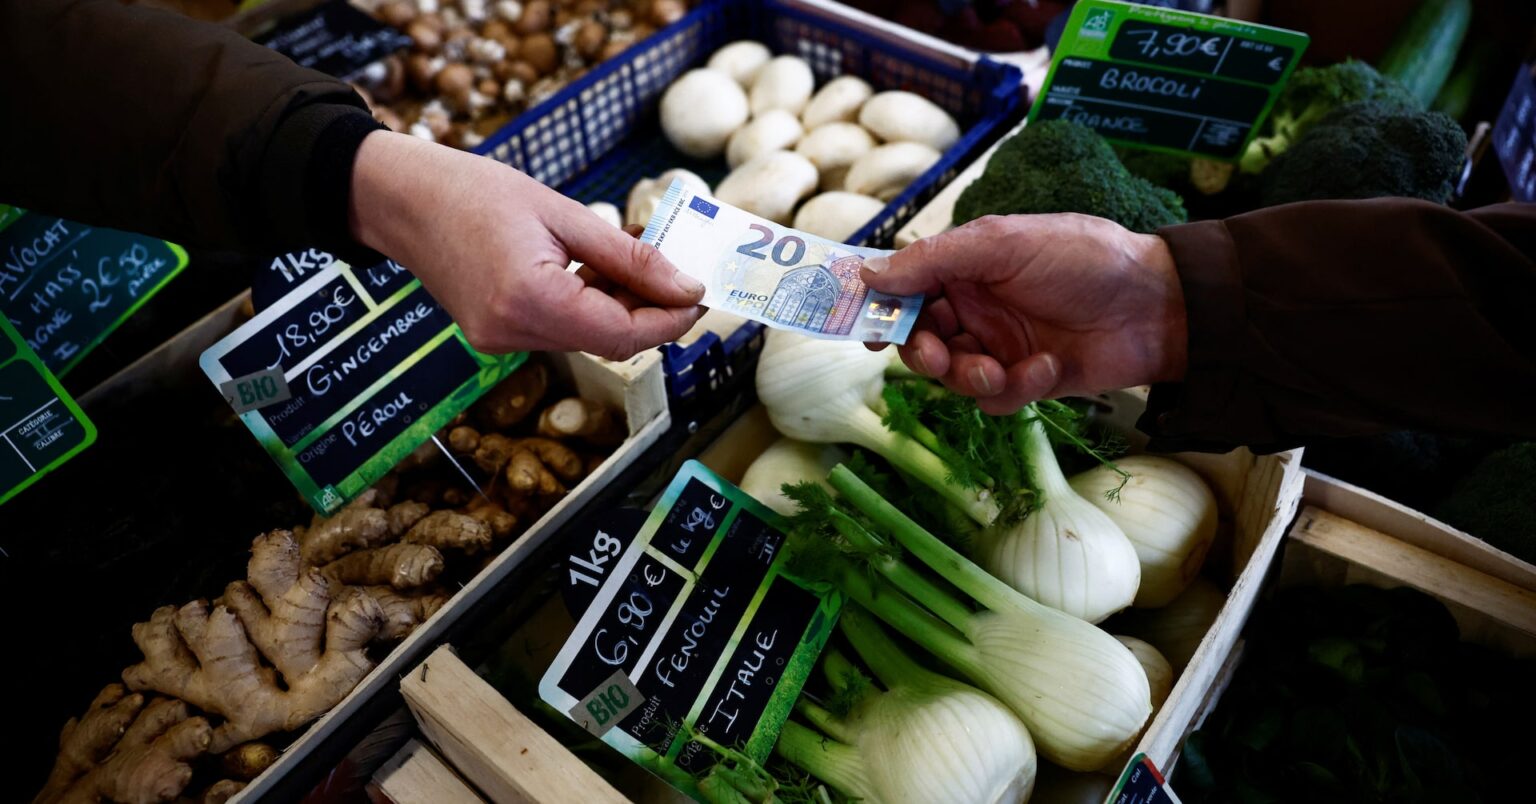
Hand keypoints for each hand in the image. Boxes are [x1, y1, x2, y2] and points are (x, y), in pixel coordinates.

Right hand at [348, 131, 703, 358]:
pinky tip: (599, 271)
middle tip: (679, 271)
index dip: (670, 320)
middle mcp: (512, 332)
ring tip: (635, 260)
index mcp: (530, 299)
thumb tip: (686, 287)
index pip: (623, 334)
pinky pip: (560, 329)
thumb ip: (629, 257)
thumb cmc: (475, 191)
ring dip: (621, 306)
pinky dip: (589, 305)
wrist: (402, 198)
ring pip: (587, 337)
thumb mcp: (563, 213)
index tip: (701, 295)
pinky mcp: (494, 334)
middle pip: (609, 341)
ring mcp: (499, 340)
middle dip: (651, 310)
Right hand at [862, 214, 1187, 414]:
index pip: (907, 291)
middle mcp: (977, 308)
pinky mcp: (1028, 381)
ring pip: (954, 378)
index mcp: (966, 268)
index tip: (866, 331)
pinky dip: (1016, 388)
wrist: (1159, 305)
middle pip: (921, 341)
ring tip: (996, 369)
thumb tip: (870, 273)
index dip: (883, 311)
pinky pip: (996, 400)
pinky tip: (1049, 367)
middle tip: (936, 357)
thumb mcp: (1005, 244)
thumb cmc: (1085, 259)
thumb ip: (935, 259)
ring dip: (969, 377)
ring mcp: (1001, 347)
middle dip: (922, 354)